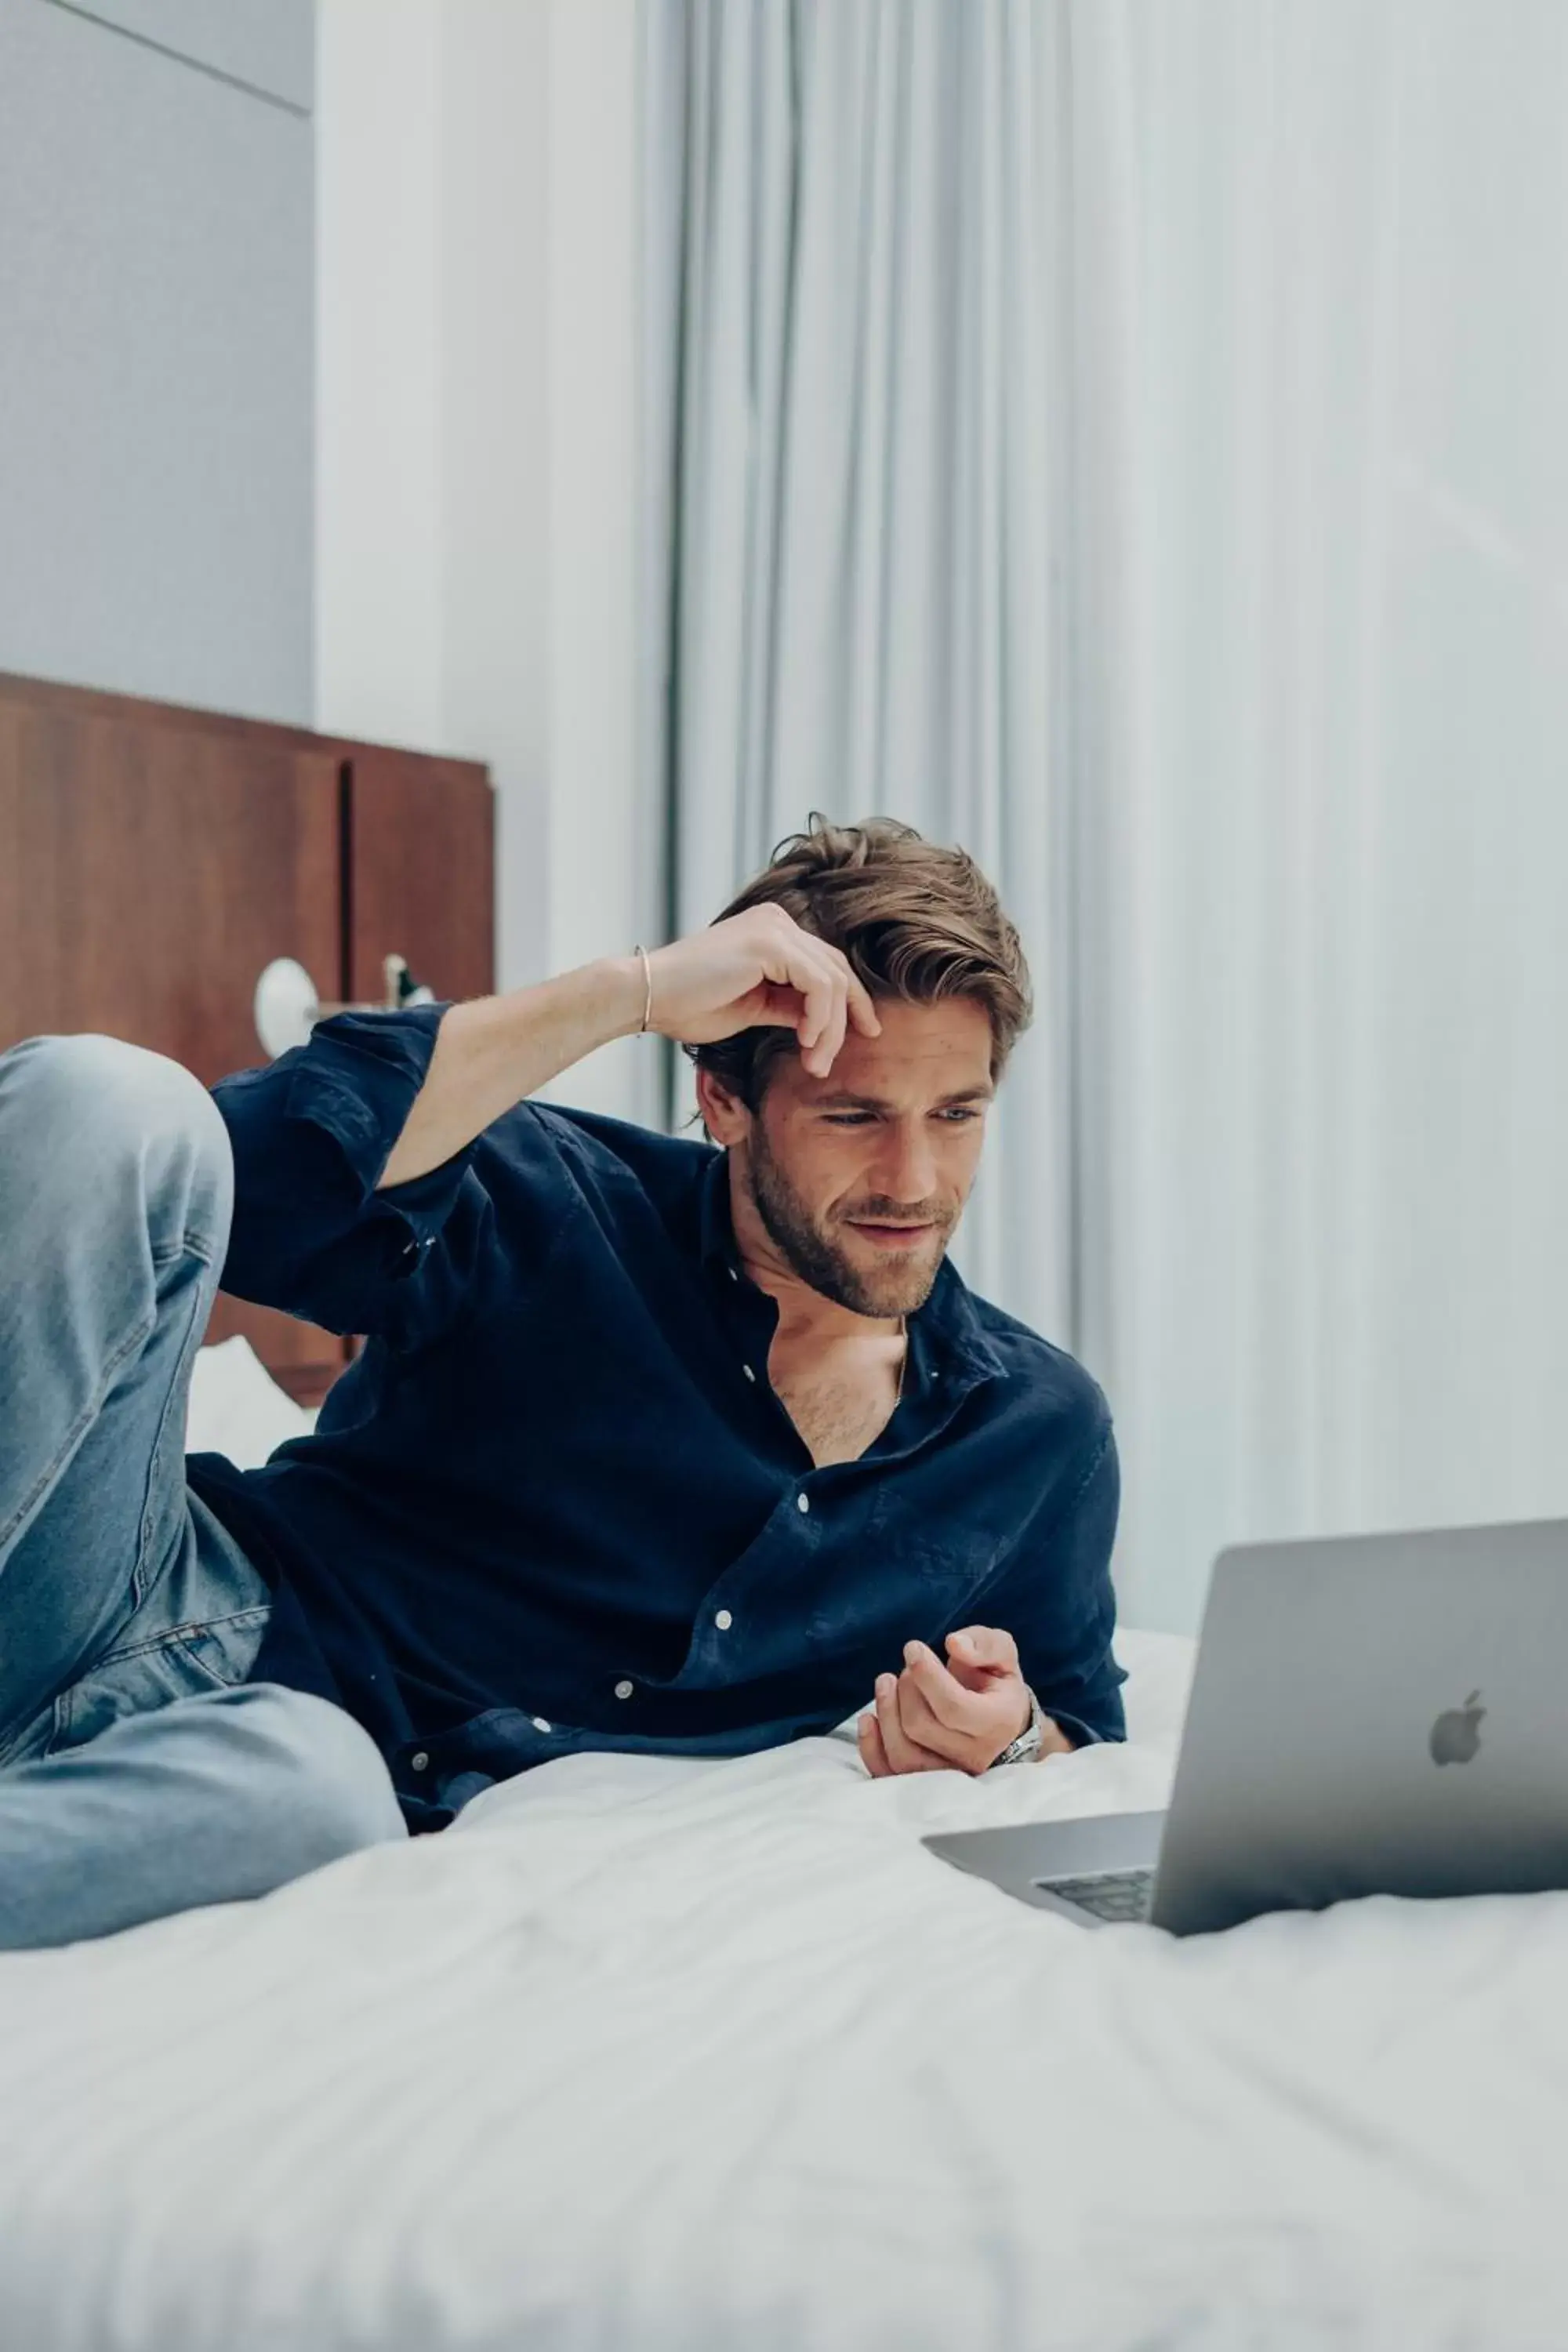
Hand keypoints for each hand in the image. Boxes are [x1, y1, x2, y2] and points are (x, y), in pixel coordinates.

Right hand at [644, 907, 880, 1078]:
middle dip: (844, 1021)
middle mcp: (777, 922)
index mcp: (772, 932)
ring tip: (814, 1063)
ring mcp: (775, 928)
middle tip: (830, 1063)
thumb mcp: (753, 1008)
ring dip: (831, 1030)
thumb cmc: (689, 1005)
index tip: (863, 1036)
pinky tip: (806, 1041)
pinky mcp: (770, 943)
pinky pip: (819, 984)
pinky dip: (820, 1017)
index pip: (827, 966)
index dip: (850, 1003)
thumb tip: (824, 1024)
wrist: (648, 996)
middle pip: (837, 971)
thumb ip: (789, 1007)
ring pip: (833, 981)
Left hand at [856, 1626, 1066, 1777]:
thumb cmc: (996, 1682)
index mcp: (997, 1722)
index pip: (953, 1707)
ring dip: (886, 1712)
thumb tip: (955, 1644)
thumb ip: (984, 1644)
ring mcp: (949, 1774)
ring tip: (886, 1683)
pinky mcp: (925, 1783)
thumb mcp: (1001, 1653)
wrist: (1001, 1722)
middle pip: (920, 1726)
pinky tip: (868, 1719)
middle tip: (908, 1668)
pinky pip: (890, 1774)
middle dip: (906, 1688)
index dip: (926, 1675)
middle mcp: (975, 1756)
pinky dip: (871, 1747)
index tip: (912, 1648)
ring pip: (903, 1755)